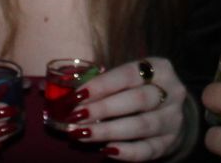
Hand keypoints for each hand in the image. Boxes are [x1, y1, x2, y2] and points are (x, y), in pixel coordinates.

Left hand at [64, 56, 189, 160]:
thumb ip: (96, 81)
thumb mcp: (127, 77)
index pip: (129, 74)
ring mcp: (173, 120)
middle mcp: (172, 92)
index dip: (102, 85)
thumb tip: (47, 87)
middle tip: (75, 117)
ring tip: (81, 134)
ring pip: (141, 126)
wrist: (171, 111)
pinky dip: (126, 152)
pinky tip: (106, 150)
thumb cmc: (139, 88)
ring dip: (108, 131)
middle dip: (102, 109)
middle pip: (137, 100)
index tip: (77, 95)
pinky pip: (147, 150)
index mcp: (160, 68)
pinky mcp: (170, 143)